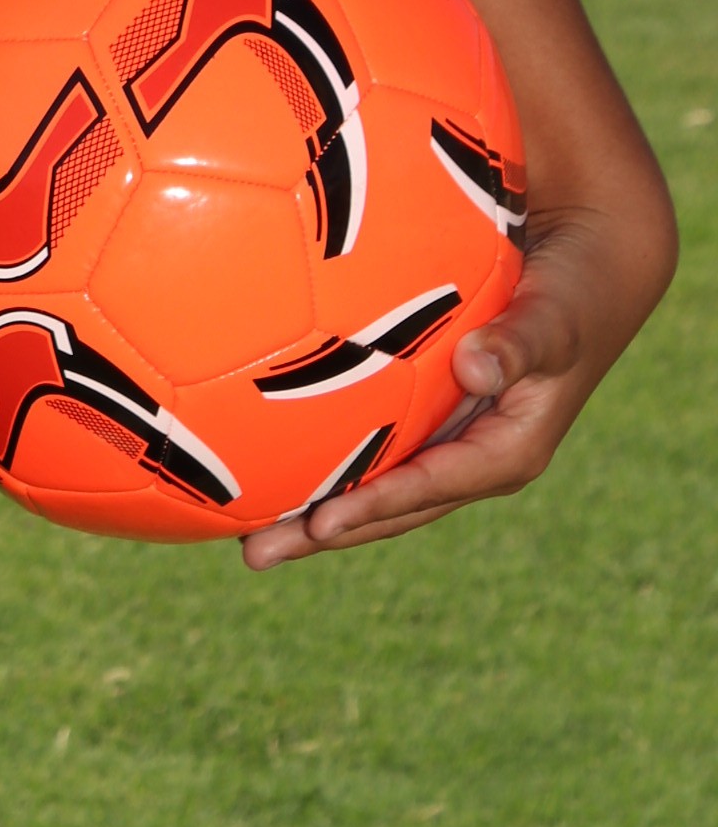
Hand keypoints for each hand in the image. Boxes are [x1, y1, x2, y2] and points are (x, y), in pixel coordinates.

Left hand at [239, 191, 664, 568]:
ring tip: (242, 530)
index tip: (321, 524)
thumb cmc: (571, 293)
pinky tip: (261, 454)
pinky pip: (367, 442)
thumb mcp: (555, 317)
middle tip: (255, 554)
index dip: (375, 507)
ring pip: (371, 484)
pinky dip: (320, 455)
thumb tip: (475, 366)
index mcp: (506, 453)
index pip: (429, 489)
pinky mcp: (427, 416)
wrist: (584, 271)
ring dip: (311, 508)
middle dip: (324, 533)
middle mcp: (470, 459)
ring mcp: (446, 442)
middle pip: (389, 507)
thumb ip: (521, 341)